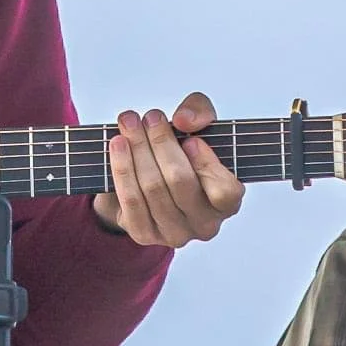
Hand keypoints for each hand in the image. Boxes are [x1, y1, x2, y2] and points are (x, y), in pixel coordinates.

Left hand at [90, 91, 243, 246]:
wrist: (145, 178)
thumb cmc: (182, 152)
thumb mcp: (199, 125)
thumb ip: (200, 112)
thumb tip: (185, 120)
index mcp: (227, 203)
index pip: (225, 191)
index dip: (206, 164)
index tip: (190, 139)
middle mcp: (204, 225)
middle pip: (180, 182)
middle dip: (161, 143)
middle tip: (150, 117)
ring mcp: (174, 233)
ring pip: (153, 188)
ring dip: (137, 150)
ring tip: (128, 123)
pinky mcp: (144, 234)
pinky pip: (131, 200)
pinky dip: (122, 168)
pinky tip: (117, 144)